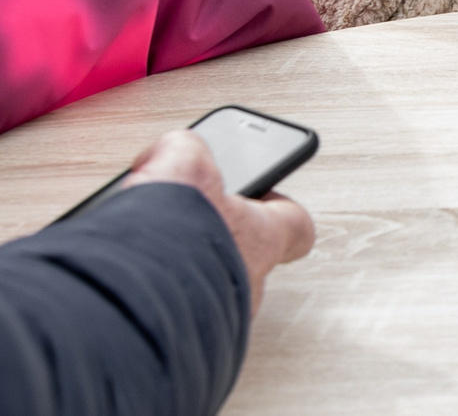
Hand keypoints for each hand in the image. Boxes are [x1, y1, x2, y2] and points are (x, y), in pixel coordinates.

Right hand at [125, 130, 313, 315]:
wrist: (125, 306)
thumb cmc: (170, 238)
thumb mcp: (180, 165)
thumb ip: (183, 149)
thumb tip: (167, 153)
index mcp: (262, 239)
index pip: (296, 225)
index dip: (281, 209)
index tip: (266, 198)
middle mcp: (247, 287)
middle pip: (244, 259)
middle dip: (216, 243)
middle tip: (186, 226)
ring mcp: (214, 322)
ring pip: (206, 294)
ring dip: (181, 277)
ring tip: (143, 258)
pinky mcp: (177, 345)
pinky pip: (172, 321)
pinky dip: (151, 304)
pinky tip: (124, 288)